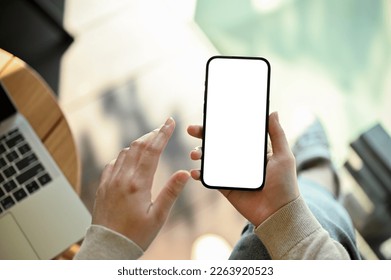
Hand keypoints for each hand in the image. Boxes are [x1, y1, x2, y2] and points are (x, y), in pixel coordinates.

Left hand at [92, 117, 189, 249]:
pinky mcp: (103, 186)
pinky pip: (113, 163)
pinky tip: (130, 158)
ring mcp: (110, 181)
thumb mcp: (158, 216)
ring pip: (124, 152)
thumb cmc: (135, 235)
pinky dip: (124, 155)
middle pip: (138, 146)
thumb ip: (171, 192)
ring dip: (139, 143)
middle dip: (152, 134)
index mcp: (138, 184)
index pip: (152, 150)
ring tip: (150, 140)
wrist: (108, 248)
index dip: (163, 134)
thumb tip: (184, 173)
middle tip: (163, 128)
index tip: (170, 122)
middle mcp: (122, 178)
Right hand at [187, 112, 299, 226]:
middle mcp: (240, 160)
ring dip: (199, 154)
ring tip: (195, 154)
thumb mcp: (283, 156)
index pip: (233, 134)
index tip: (209, 117)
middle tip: (191, 130)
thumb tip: (273, 112)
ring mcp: (231, 174)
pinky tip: (195, 172)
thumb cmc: (284, 183)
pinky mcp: (226, 188)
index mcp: (252, 151)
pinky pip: (209, 178)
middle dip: (203, 136)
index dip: (220, 126)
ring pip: (210, 160)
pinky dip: (199, 174)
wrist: (278, 212)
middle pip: (218, 144)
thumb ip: (277, 134)